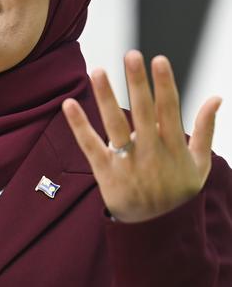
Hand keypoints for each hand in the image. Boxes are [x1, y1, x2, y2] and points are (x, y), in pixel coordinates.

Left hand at [61, 50, 221, 222]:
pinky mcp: (105, 172)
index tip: (158, 59)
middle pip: (143, 112)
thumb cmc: (178, 193)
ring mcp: (126, 163)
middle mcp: (150, 153)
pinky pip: (90, 146)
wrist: (157, 231)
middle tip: (132, 55)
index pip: (170, 110)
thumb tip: (216, 97)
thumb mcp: (199, 165)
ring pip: (115, 125)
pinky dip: (79, 126)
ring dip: (106, 97)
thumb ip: (206, 129)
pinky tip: (69, 104)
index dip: (164, 84)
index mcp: (173, 148)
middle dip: (138, 83)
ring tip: (97, 70)